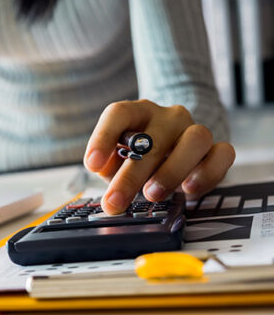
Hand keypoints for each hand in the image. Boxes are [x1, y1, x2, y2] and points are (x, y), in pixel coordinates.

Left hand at [84, 100, 234, 213]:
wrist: (173, 151)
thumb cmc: (139, 158)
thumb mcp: (117, 161)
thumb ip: (109, 168)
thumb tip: (107, 183)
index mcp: (137, 113)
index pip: (119, 114)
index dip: (103, 138)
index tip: (92, 165)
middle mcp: (167, 117)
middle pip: (151, 139)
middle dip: (130, 176)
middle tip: (115, 202)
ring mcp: (194, 129)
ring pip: (194, 140)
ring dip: (171, 171)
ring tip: (152, 195)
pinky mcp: (216, 148)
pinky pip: (222, 154)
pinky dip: (206, 173)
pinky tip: (189, 190)